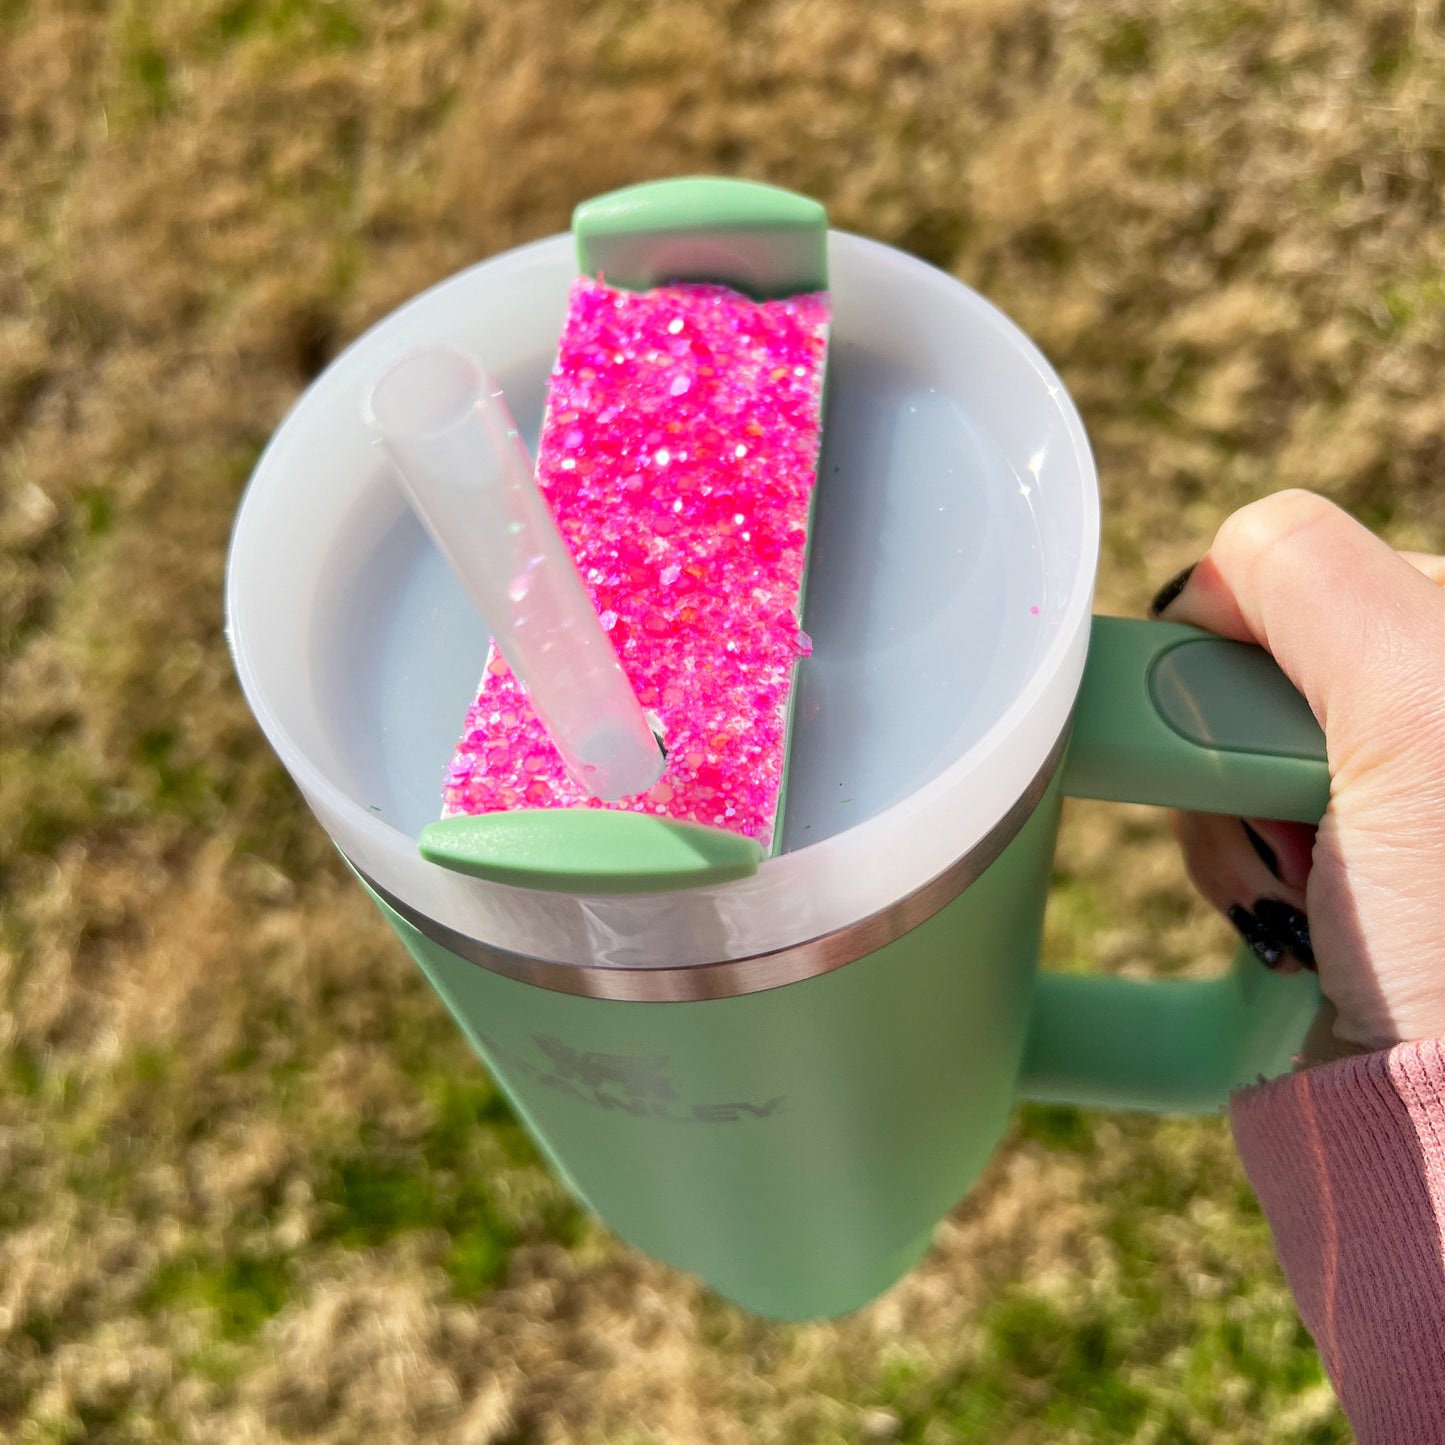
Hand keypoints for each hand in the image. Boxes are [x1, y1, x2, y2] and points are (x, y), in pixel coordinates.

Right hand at [1153, 490, 1444, 1060]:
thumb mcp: (1419, 700)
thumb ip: (1310, 574)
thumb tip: (1209, 577)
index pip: (1318, 567)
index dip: (1269, 637)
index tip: (1286, 726)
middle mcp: (1426, 723)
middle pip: (1261, 666)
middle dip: (1241, 746)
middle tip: (1311, 825)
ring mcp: (1390, 803)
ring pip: (1230, 750)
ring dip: (1234, 826)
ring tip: (1305, 895)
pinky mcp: (1351, 873)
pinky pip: (1231, 826)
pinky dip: (1234, 870)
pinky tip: (1289, 924)